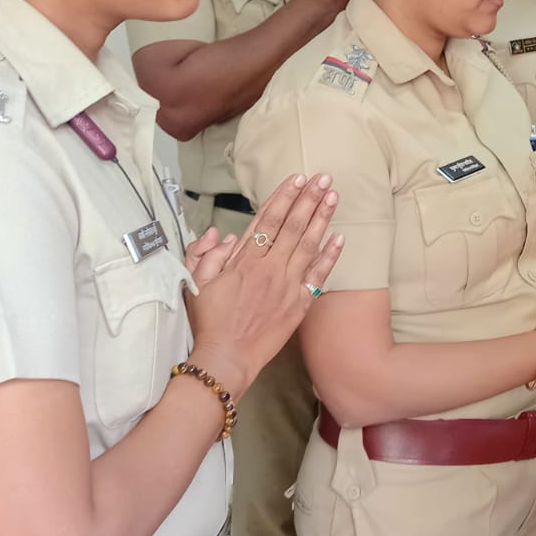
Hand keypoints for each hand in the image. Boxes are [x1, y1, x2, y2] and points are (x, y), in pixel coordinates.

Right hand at [184, 173, 343, 393]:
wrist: (226, 358)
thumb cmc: (209, 322)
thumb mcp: (196, 283)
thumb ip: (205, 254)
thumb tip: (222, 234)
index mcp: (244, 260)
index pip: (268, 219)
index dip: (284, 196)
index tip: (297, 178)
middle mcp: (269, 268)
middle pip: (293, 226)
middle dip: (309, 198)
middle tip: (323, 177)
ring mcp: (287, 286)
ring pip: (308, 245)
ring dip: (322, 218)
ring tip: (333, 196)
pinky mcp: (299, 305)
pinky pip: (318, 276)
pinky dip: (330, 256)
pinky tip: (340, 236)